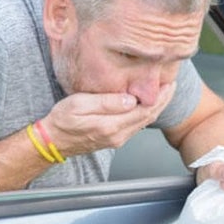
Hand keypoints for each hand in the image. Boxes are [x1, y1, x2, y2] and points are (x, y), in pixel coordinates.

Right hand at [39, 82, 175, 156]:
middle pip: (148, 117)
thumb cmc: (61, 121)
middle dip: (163, 100)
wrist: (52, 141)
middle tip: (171, 84)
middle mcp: (118, 135)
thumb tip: (131, 100)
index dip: (160, 97)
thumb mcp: (79, 105)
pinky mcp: (114, 138)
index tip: (168, 82)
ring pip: (144, 122)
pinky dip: (146, 113)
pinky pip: (136, 125)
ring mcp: (117, 139)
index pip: (144, 110)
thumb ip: (106, 102)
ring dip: (156, 106)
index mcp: (111, 126)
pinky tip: (146, 103)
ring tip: (163, 91)